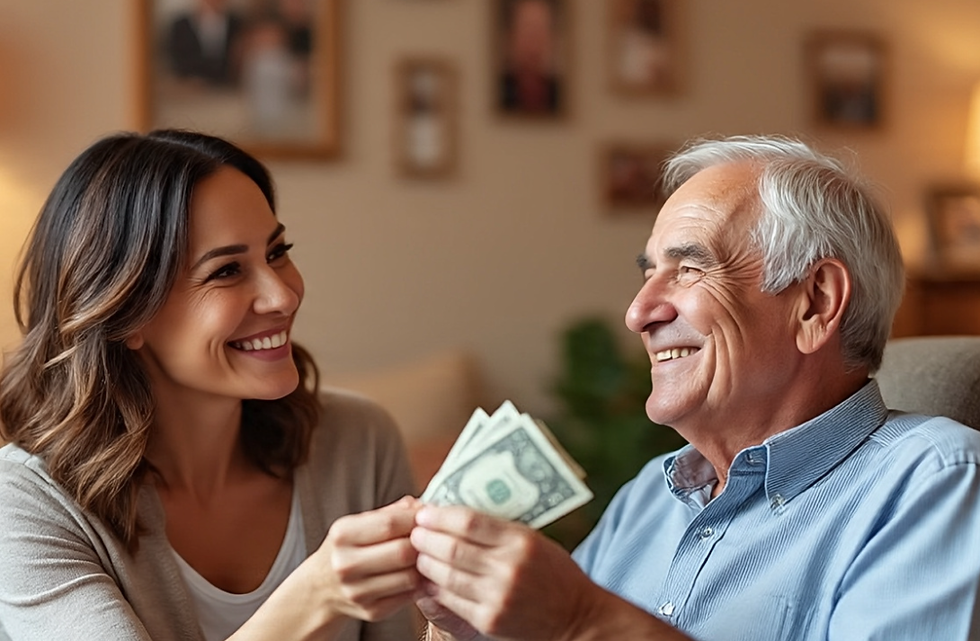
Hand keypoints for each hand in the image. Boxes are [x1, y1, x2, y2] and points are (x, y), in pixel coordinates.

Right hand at [307, 495, 421, 621]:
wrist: (320, 588)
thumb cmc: (345, 549)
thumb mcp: (358, 524)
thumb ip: (390, 513)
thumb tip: (421, 506)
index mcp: (342, 534)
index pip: (390, 523)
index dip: (417, 518)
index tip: (429, 516)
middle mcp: (345, 564)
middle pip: (402, 552)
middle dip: (423, 543)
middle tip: (431, 538)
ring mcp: (357, 591)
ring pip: (410, 576)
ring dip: (424, 565)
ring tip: (426, 556)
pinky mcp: (371, 611)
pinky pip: (409, 596)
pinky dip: (419, 584)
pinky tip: (416, 574)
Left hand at [411, 505, 600, 640]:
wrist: (576, 619)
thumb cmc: (556, 575)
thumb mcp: (535, 541)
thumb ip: (500, 530)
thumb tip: (455, 515)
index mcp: (522, 541)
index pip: (469, 521)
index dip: (440, 515)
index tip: (426, 511)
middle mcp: (508, 568)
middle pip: (451, 548)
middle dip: (425, 538)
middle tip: (414, 532)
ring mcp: (497, 596)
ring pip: (445, 575)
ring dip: (425, 562)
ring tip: (418, 554)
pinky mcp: (489, 620)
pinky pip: (451, 600)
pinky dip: (435, 587)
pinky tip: (429, 580)